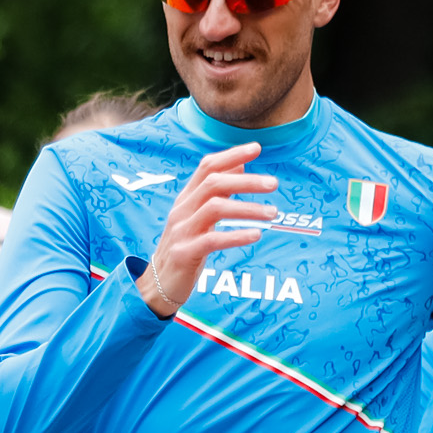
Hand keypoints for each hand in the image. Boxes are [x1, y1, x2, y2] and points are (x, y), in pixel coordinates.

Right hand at [134, 143, 275, 317]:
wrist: (159, 284)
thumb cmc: (186, 247)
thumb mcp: (200, 216)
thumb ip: (218, 191)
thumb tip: (241, 164)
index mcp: (187, 198)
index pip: (207, 167)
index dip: (231, 155)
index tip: (257, 148)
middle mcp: (182, 210)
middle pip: (213, 183)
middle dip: (246, 181)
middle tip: (274, 184)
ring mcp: (181, 231)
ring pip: (215, 208)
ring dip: (247, 208)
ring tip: (272, 213)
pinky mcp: (184, 253)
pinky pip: (212, 240)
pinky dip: (236, 235)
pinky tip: (256, 235)